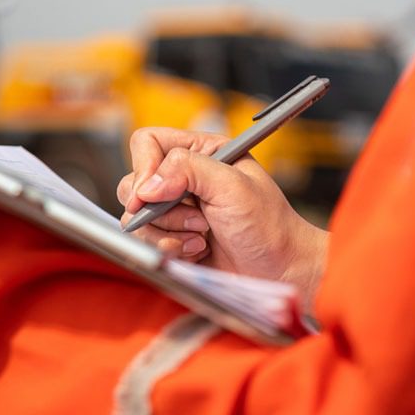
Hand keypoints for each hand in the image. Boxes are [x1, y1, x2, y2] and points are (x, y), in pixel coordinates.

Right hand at [117, 127, 328, 300]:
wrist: (280, 271)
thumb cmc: (269, 225)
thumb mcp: (232, 185)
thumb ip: (187, 171)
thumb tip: (146, 185)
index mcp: (202, 152)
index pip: (148, 144)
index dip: (144, 167)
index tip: (149, 194)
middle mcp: (185, 178)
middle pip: (134, 183)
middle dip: (162, 208)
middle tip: (199, 219)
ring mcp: (176, 211)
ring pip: (137, 218)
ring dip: (169, 231)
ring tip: (203, 237)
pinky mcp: (172, 239)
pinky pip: (147, 242)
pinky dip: (170, 249)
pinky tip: (199, 251)